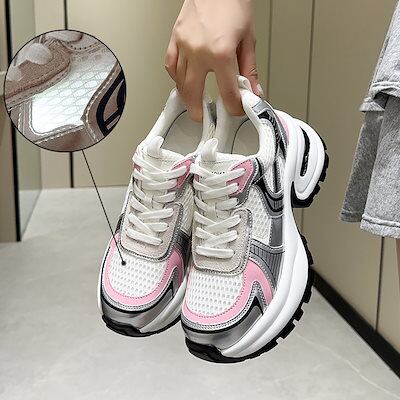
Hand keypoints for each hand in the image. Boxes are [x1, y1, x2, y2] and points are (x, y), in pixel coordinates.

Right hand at [165, 0, 261, 121]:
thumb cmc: (232, 3)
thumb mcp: (248, 38)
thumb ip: (249, 69)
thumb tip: (253, 90)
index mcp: (221, 53)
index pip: (227, 92)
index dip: (233, 106)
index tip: (235, 110)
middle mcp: (199, 52)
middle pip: (194, 93)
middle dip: (198, 111)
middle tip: (201, 118)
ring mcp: (184, 46)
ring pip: (180, 82)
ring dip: (186, 97)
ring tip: (192, 103)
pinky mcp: (175, 39)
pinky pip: (170, 65)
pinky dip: (175, 77)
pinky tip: (182, 81)